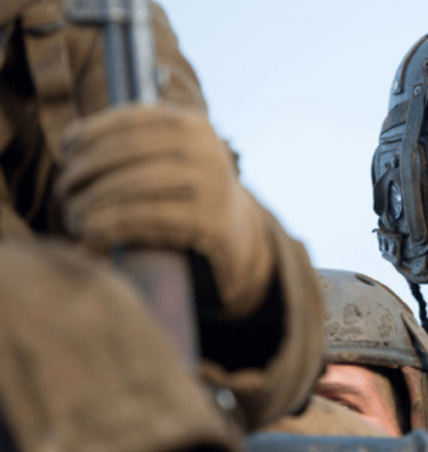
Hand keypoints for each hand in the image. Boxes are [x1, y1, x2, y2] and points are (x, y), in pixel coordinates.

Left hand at [55, 104, 272, 317]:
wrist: (236, 229)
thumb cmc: (186, 189)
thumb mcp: (170, 155)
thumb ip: (134, 141)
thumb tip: (70, 144)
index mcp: (194, 124)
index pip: (134, 117)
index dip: (92, 130)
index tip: (65, 149)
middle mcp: (207, 148)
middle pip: (130, 149)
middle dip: (87, 168)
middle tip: (63, 188)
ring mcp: (212, 183)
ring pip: (136, 183)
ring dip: (95, 200)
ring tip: (72, 214)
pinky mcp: (209, 219)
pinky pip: (148, 216)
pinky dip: (113, 223)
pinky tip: (92, 230)